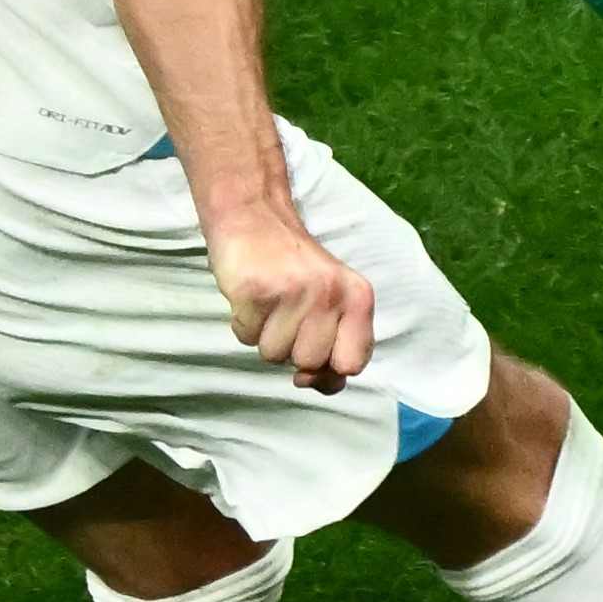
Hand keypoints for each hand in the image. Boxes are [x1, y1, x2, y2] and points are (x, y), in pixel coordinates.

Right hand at [205, 208, 376, 393]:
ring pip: (274, 356)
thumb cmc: (293, 266)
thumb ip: (337, 344)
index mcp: (358, 297)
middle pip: (309, 364)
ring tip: (269, 303)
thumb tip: (322, 385)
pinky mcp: (255, 292)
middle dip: (293, 348)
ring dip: (265, 336)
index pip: (353, 364)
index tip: (317, 350)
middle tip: (287, 313)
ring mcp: (292, 292)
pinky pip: (245, 338)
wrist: (254, 216)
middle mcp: (330, 294)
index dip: (330, 368)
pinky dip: (243, 324)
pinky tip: (251, 298)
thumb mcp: (332, 299)